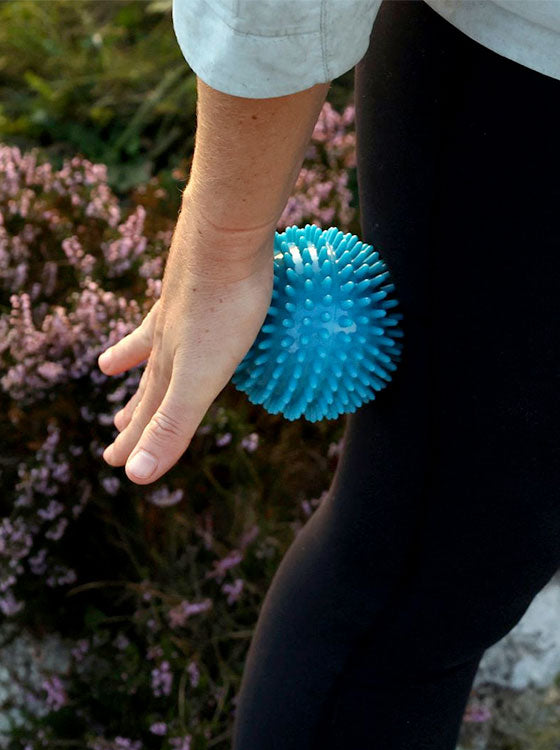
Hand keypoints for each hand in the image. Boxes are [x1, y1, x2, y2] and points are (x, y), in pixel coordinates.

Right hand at [98, 207, 273, 483]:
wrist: (225, 234)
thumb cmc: (220, 310)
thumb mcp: (199, 378)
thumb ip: (171, 425)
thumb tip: (135, 479)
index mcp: (171, 365)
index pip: (151, 415)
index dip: (138, 443)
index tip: (117, 463)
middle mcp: (168, 338)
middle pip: (149, 384)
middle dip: (136, 413)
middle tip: (116, 429)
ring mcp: (180, 307)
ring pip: (154, 344)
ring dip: (136, 362)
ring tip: (109, 366)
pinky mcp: (199, 278)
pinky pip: (177, 309)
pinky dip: (167, 316)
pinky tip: (167, 300)